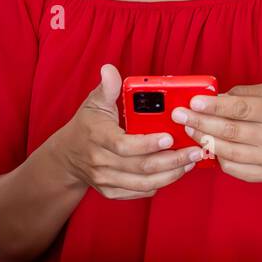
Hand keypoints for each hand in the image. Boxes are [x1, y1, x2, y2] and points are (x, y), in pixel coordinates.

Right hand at [57, 64, 203, 199]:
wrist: (67, 157)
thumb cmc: (87, 126)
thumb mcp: (93, 103)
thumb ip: (107, 88)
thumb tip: (110, 70)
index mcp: (98, 137)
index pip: (124, 145)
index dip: (148, 144)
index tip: (170, 137)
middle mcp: (100, 162)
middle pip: (141, 167)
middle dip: (172, 160)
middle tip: (195, 151)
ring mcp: (106, 180)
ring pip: (144, 183)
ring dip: (171, 174)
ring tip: (191, 162)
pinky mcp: (112, 192)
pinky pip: (140, 191)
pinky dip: (161, 183)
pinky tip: (176, 171)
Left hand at [170, 83, 261, 182]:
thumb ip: (244, 94)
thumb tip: (214, 97)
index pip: (241, 108)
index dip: (214, 106)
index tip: (193, 102)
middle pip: (230, 130)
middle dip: (200, 122)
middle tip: (180, 116)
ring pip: (228, 151)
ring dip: (203, 140)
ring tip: (189, 129)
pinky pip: (232, 167)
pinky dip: (216, 156)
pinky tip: (206, 146)